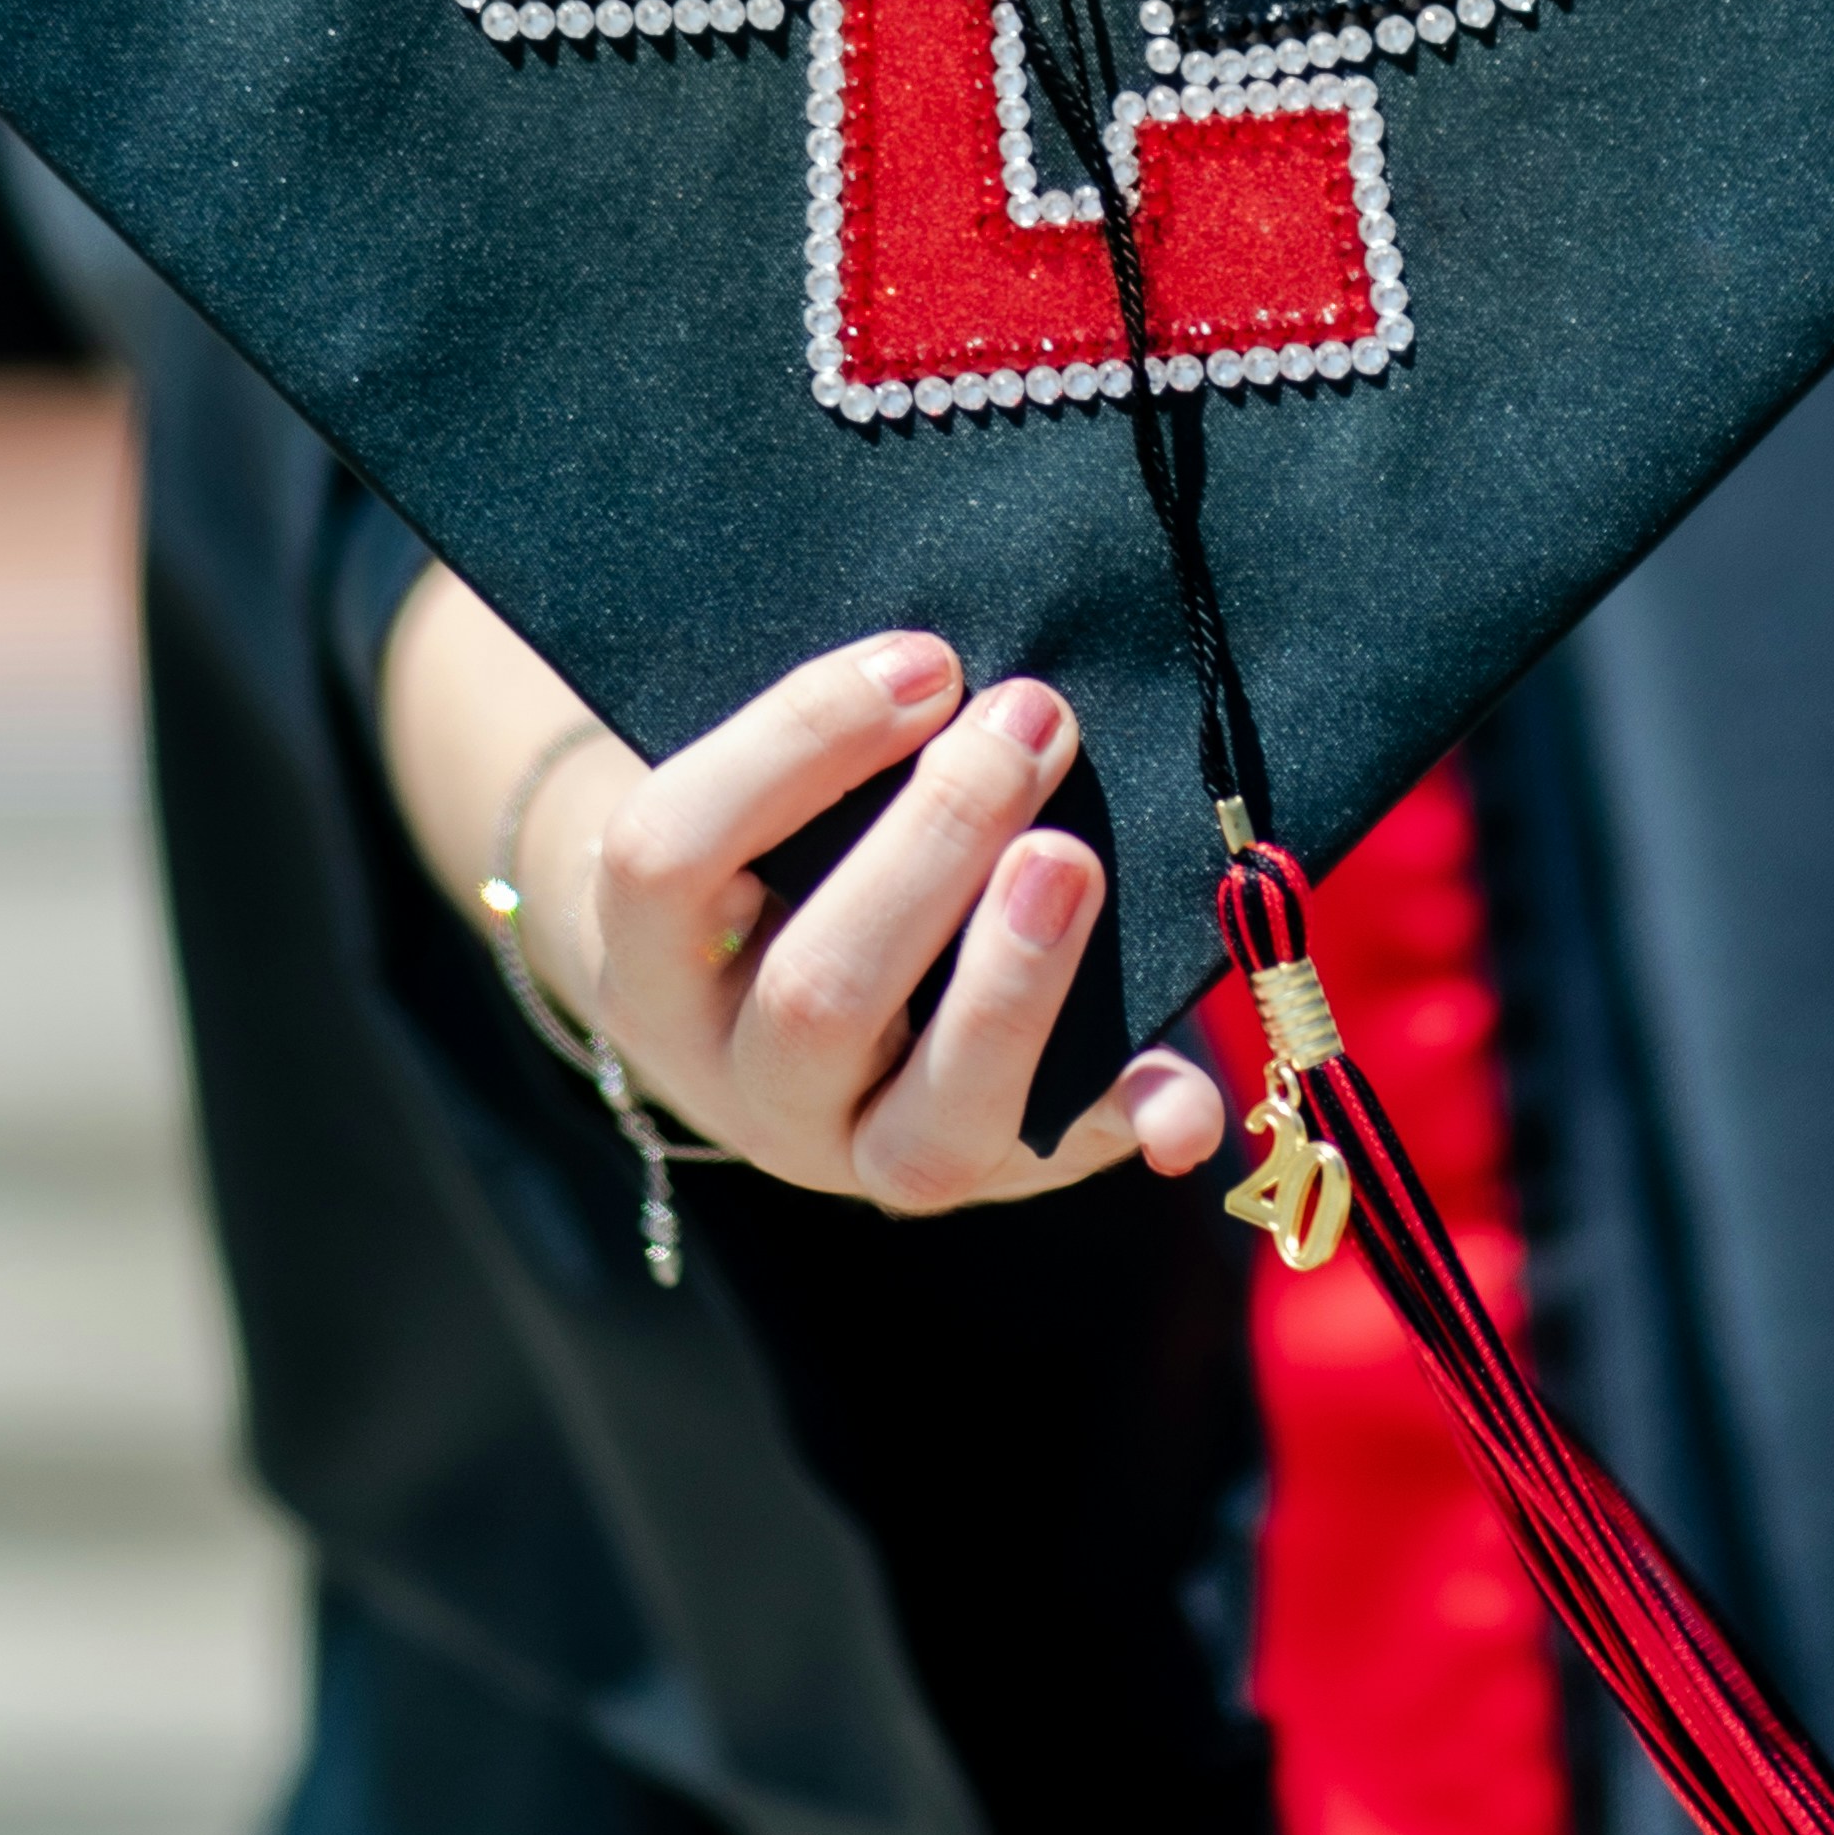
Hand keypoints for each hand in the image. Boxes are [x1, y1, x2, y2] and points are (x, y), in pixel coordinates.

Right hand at [385, 581, 1224, 1215]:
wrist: (759, 1019)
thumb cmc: (768, 857)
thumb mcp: (741, 808)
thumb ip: (812, 750)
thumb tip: (936, 667)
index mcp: (652, 967)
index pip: (673, 858)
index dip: (797, 746)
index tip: (924, 659)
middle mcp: (743, 1083)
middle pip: (815, 995)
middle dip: (934, 847)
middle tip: (1028, 721)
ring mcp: (859, 1155)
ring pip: (923, 1129)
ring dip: (1013, 982)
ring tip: (1072, 858)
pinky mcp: (982, 1175)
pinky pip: (1059, 1171)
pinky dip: (1125, 1127)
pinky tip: (1181, 1103)